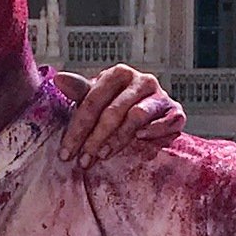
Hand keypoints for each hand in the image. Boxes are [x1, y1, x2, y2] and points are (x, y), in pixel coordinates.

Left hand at [57, 63, 184, 166]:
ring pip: (136, 116)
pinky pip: (167, 120)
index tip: (66, 152)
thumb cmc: (117, 105)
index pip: (92, 100)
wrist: (151, 114)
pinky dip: (153, 130)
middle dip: (95, 138)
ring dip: (119, 138)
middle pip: (113, 111)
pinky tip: (140, 139)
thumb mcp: (96, 98)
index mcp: (118, 74)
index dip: (77, 128)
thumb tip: (59, 79)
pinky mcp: (175, 111)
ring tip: (104, 155)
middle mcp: (141, 80)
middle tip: (84, 161)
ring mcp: (160, 95)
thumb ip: (79, 91)